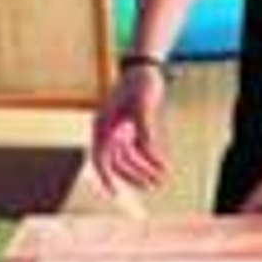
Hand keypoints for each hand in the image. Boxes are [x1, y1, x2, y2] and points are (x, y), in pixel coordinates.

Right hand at [92, 62, 170, 192]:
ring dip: (143, 170)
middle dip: (135, 176)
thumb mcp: (144, 107)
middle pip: (118, 162)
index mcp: (103, 124)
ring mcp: (118, 131)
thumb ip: (146, 132)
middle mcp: (108, 131)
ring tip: (161, 180)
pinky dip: (149, 160)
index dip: (106, 177)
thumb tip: (148, 154)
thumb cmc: (141, 83)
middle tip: (153, 186)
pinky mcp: (130, 130)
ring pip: (129, 159)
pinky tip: (162, 167)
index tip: (114, 194)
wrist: (146, 68)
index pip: (100, 157)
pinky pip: (138, 151)